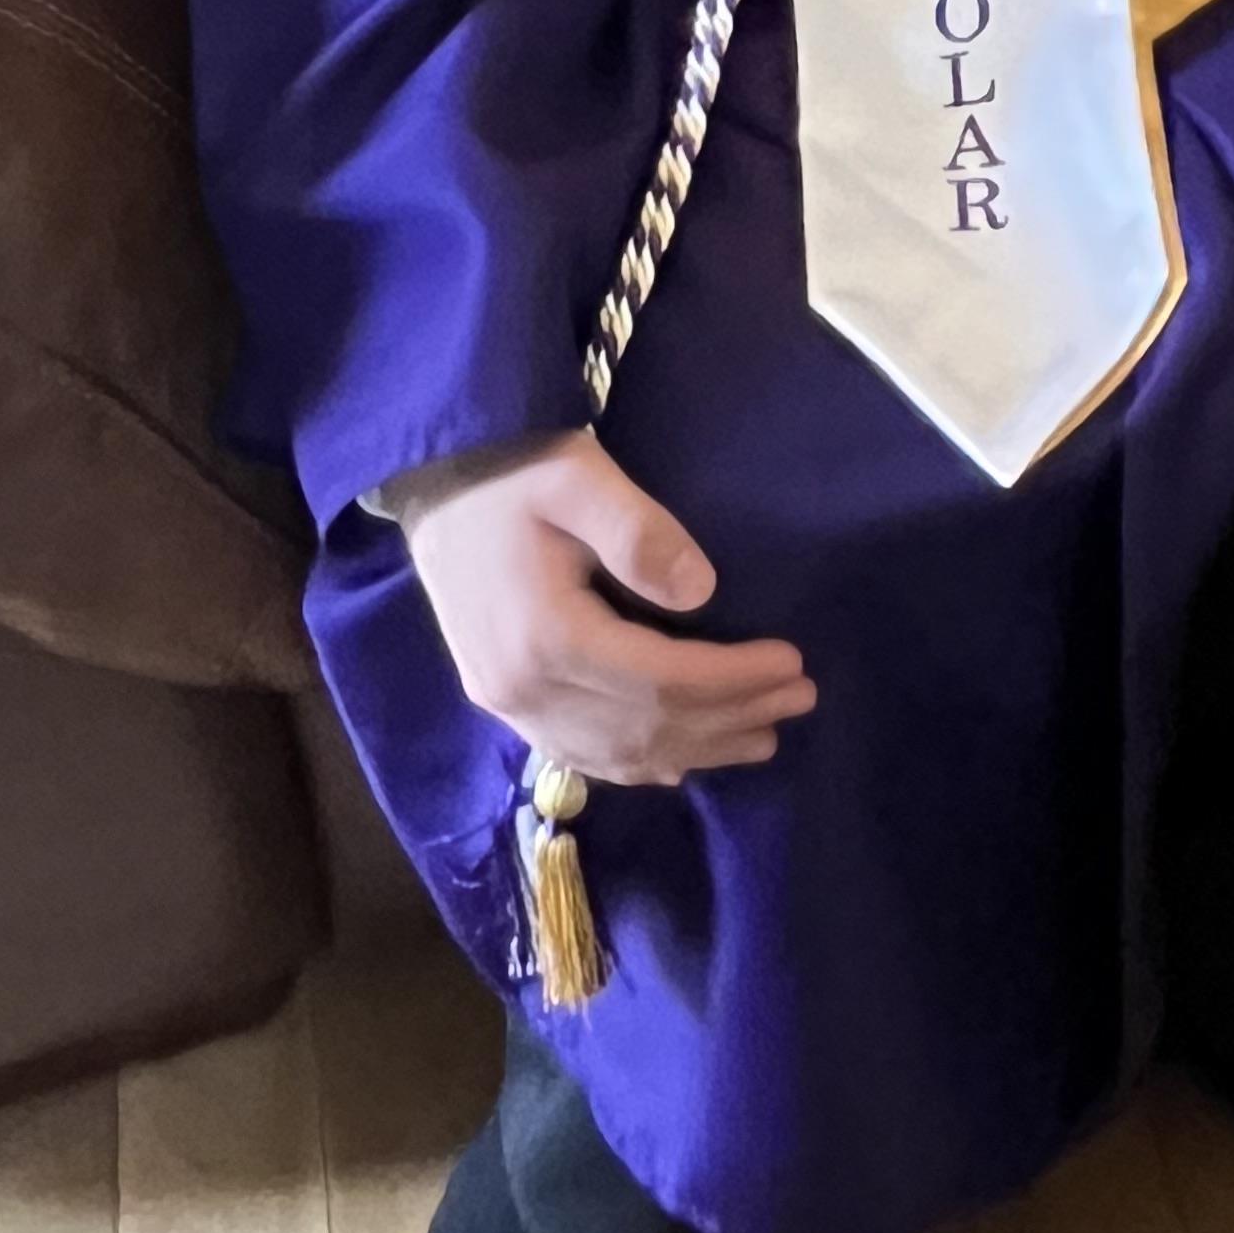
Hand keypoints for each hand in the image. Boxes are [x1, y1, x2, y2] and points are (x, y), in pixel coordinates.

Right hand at [400, 430, 815, 788]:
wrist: (433, 479)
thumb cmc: (512, 468)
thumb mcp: (578, 475)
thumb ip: (638, 532)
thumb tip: (702, 592)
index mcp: (545, 636)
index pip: (660, 680)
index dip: (733, 679)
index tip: (794, 662)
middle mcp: (523, 689)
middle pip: (645, 726)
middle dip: (730, 716)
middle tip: (800, 698)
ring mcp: (506, 702)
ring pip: (615, 753)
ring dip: (694, 748)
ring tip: (763, 735)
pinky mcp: (500, 697)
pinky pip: (578, 752)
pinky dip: (637, 763)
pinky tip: (678, 764)